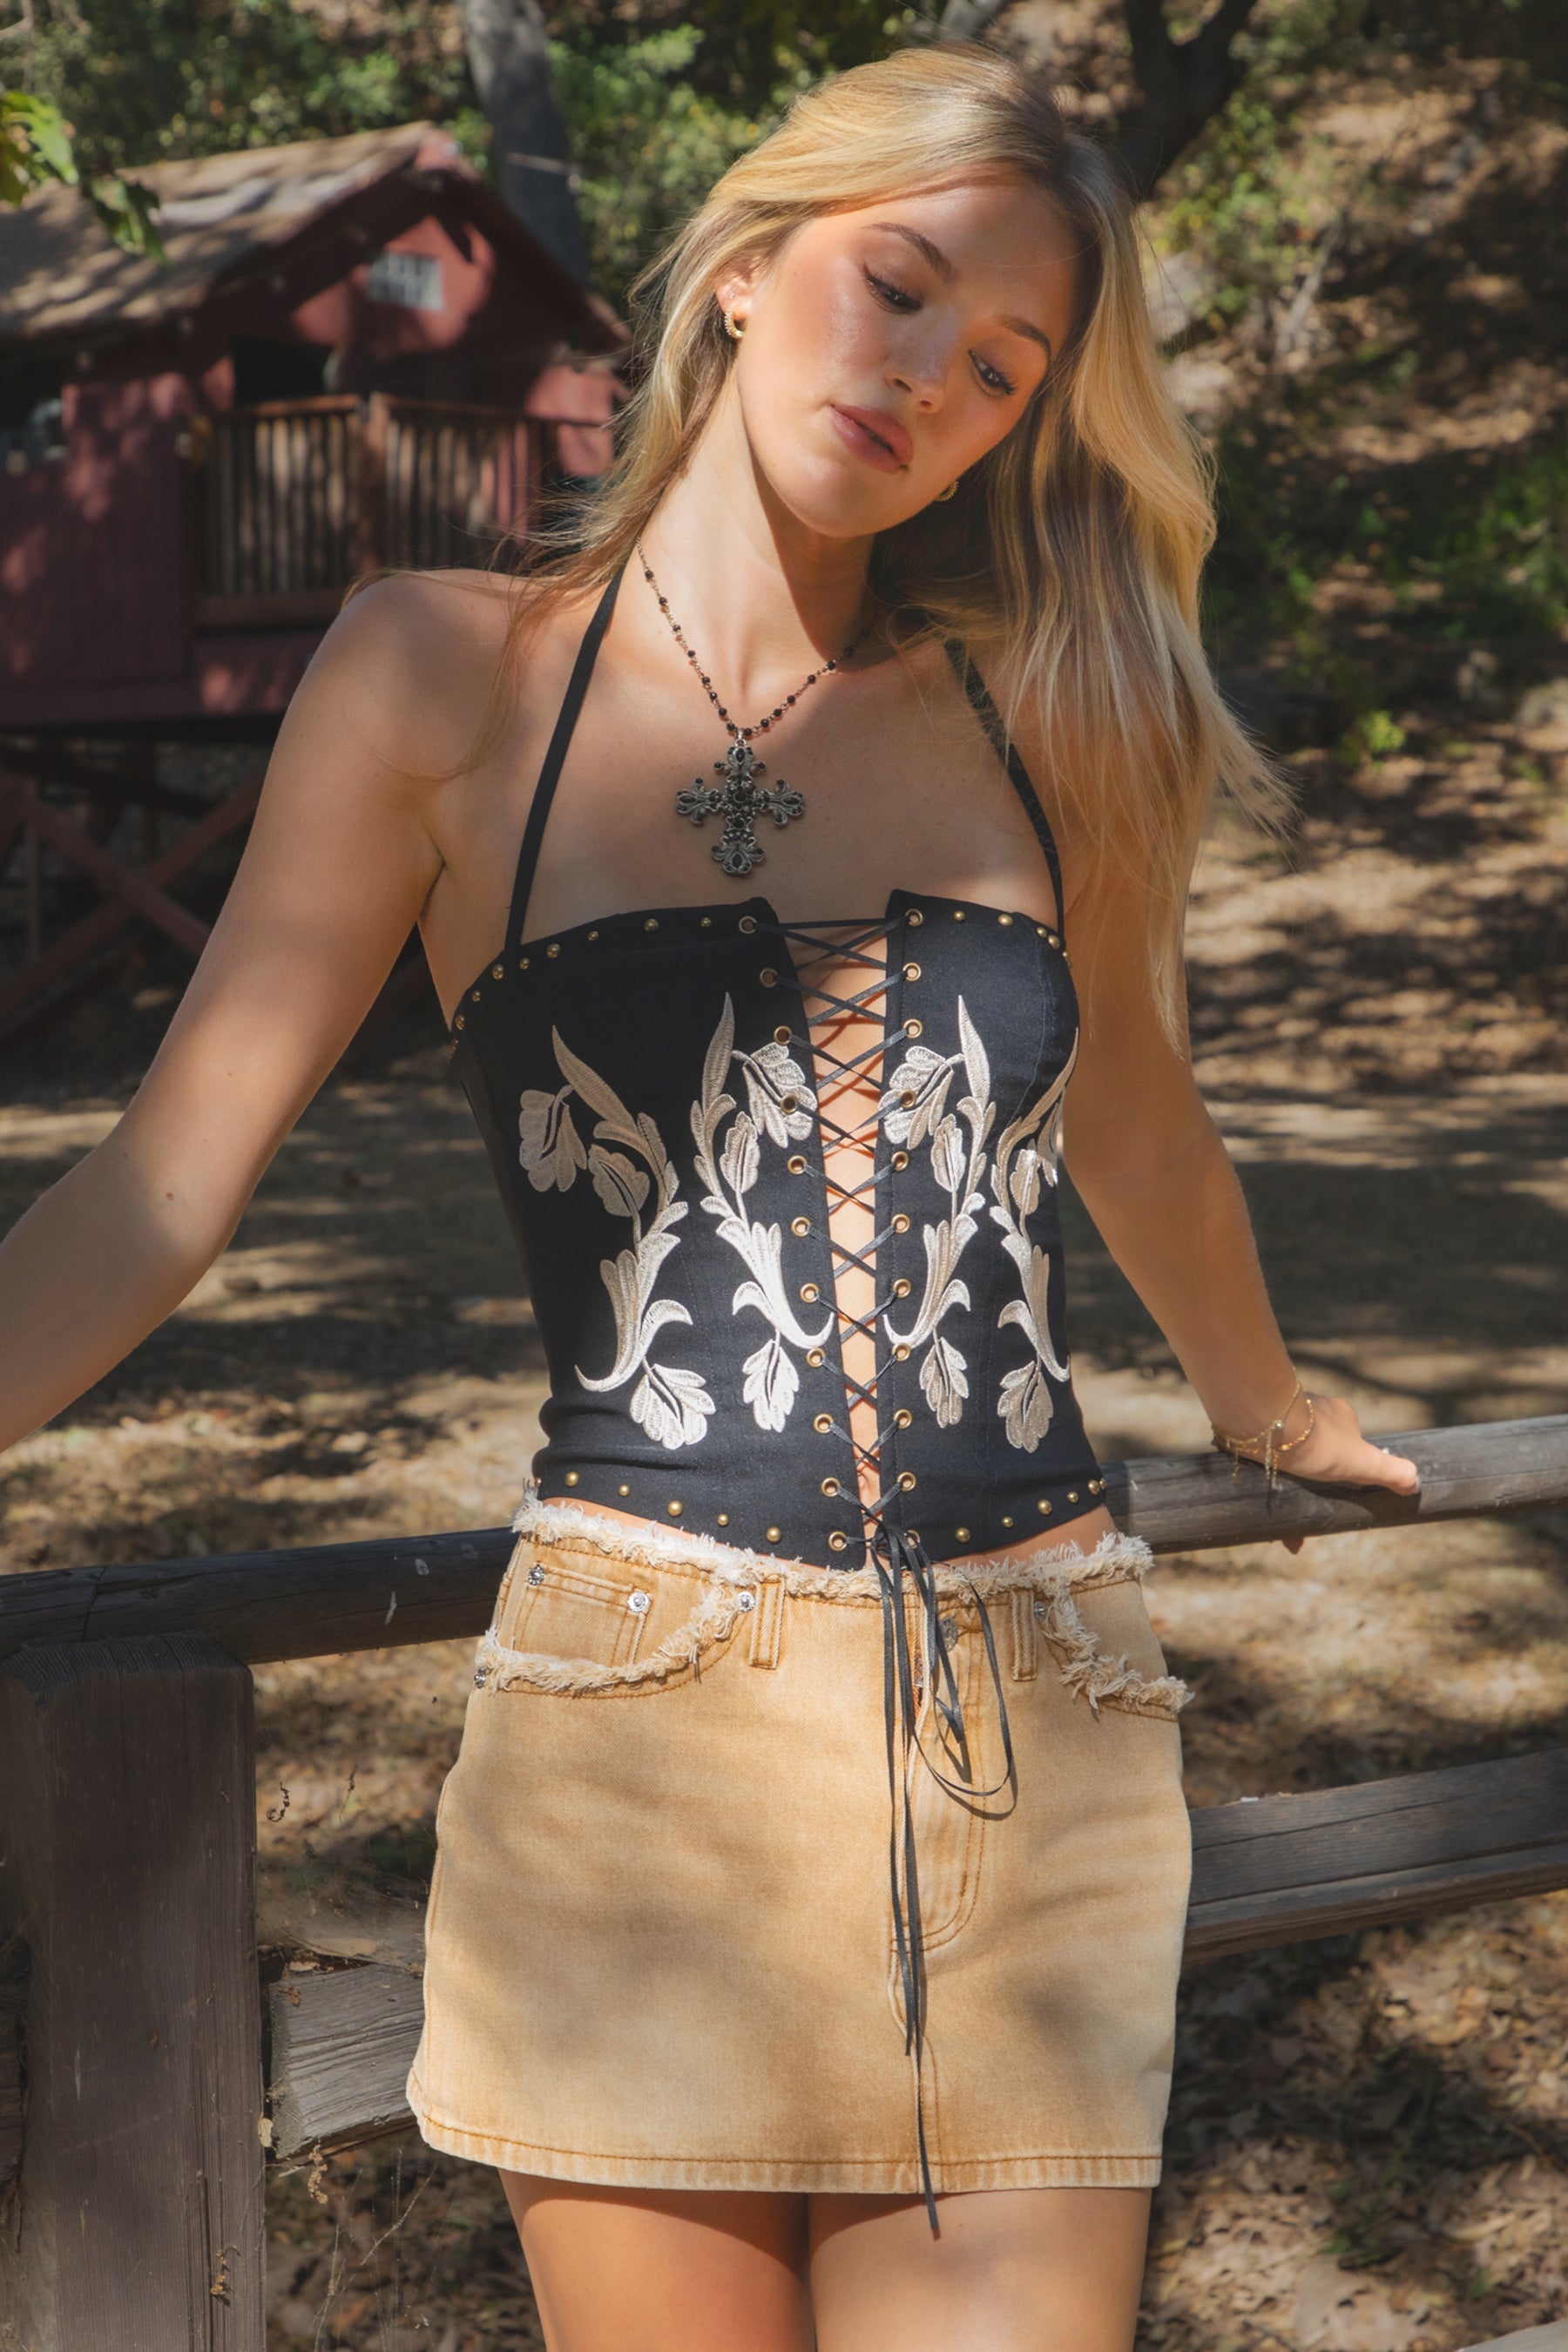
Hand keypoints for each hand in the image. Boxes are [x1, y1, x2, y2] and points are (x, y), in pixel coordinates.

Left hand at [1218, 1390, 1419, 1556]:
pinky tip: (1259, 1490)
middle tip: (1306, 1493)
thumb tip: (1415, 1483)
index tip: (1333, 1483)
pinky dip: (1264, 1468)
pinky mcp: (1256, 1418)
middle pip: (1316, 1443)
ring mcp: (1282, 1411)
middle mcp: (1311, 1407)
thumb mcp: (1363, 1462)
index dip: (1343, 1464)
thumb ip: (1390, 1472)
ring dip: (1286, 1470)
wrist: (1267, 1425)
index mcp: (1340, 1414)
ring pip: (1287, 1445)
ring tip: (1281, 1500)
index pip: (1347, 1441)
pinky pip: (1263, 1446)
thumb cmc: (1318, 1442)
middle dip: (1312, 1469)